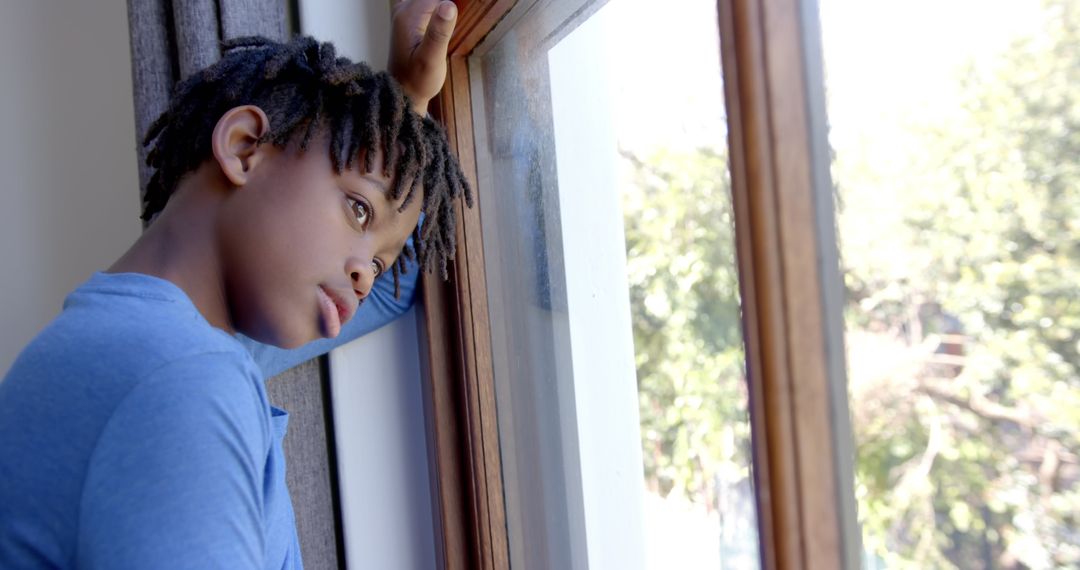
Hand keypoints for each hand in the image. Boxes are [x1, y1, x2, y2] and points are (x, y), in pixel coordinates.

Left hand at [388, 0, 458, 114]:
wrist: (403, 93)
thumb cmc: (418, 81)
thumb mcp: (431, 58)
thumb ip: (439, 32)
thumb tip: (449, 5)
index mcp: (409, 15)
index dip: (452, 8)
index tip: (451, 31)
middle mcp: (403, 10)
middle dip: (446, 9)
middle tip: (446, 37)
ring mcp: (404, 14)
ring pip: (431, 2)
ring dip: (441, 12)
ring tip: (443, 37)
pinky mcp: (409, 21)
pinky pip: (427, 6)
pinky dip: (436, 13)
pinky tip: (441, 28)